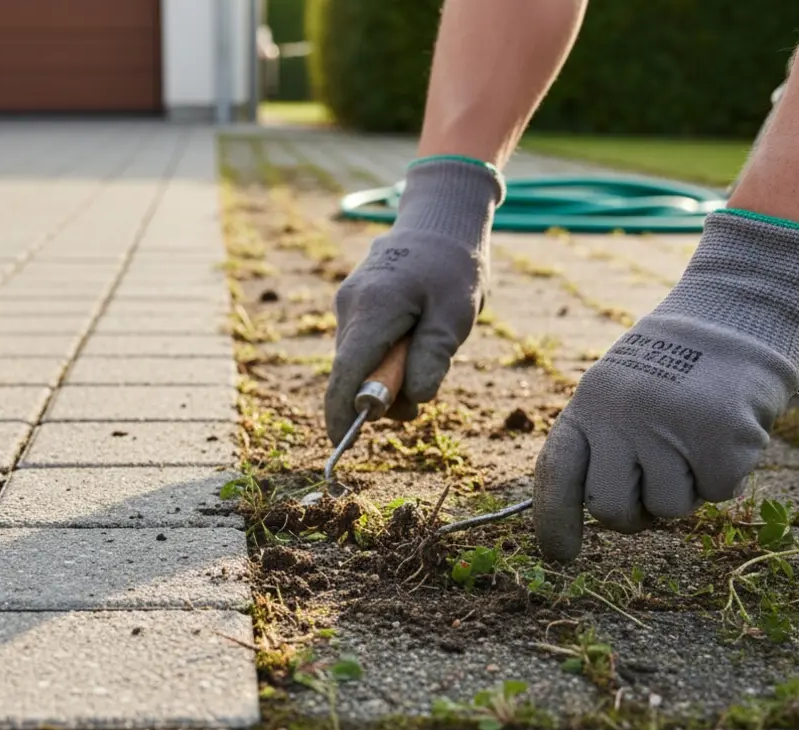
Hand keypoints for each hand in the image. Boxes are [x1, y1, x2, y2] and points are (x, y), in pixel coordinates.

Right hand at [325, 157, 502, 445]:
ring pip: (356, 360)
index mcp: (373, 309)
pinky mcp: (352, 302)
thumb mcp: (457, 315)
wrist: (440, 217)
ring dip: (385, 374)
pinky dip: (383, 355)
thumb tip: (413, 399)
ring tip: (425, 349)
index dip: (341, 413)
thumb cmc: (454, 265)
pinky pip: (361, 344)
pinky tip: (411, 335)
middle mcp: (350, 306)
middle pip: (351, 372)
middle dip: (380, 395)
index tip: (341, 444)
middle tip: (421, 394)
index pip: (346, 374)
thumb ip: (432, 357)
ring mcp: (347, 302)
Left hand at [532, 210, 798, 560]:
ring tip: (695, 435)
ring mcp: (668, 428)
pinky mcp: (719, 438)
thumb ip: (604, 445)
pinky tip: (728, 429)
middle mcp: (619, 417)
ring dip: (687, 488)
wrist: (737, 313)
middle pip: (611, 509)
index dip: (553, 520)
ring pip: (669, 508)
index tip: (558, 556)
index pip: (557, 473)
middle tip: (658, 481)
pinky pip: (718, 493)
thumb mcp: (620, 392)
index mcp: (588, 405)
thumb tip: (598, 515)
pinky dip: (727, 473)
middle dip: (635, 514)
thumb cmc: (676, 367)